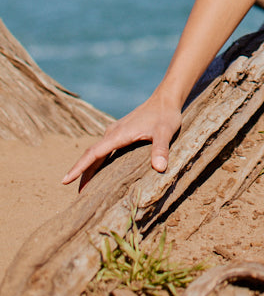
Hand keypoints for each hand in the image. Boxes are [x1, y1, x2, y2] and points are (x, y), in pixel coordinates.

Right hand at [61, 93, 182, 190]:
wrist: (166, 98)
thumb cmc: (165, 115)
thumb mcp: (165, 132)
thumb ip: (161, 149)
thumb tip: (159, 168)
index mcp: (118, 134)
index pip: (93, 153)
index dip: (79, 168)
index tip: (65, 181)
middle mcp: (113, 133)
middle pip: (91, 155)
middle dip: (81, 174)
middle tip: (77, 197)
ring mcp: (116, 132)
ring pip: (97, 153)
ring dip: (89, 169)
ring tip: (85, 189)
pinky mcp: (121, 133)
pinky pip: (104, 150)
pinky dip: (98, 162)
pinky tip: (101, 172)